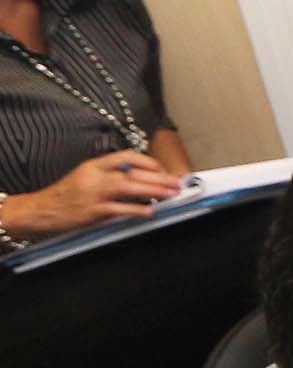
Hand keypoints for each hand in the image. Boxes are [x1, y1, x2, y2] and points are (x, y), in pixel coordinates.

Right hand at [10, 150, 183, 235]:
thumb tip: (139, 178)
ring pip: (128, 187)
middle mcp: (95, 176)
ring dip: (153, 190)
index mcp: (94, 165)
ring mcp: (93, 194)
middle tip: (177, 183)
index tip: (163, 170)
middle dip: (159, 178)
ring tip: (171, 194)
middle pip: (133, 173)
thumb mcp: (85, 177)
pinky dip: (136, 210)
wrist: (39, 210)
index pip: (127, 156)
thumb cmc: (65, 196)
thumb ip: (109, 175)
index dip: (148, 162)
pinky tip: (150, 211)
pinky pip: (118, 209)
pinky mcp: (91, 211)